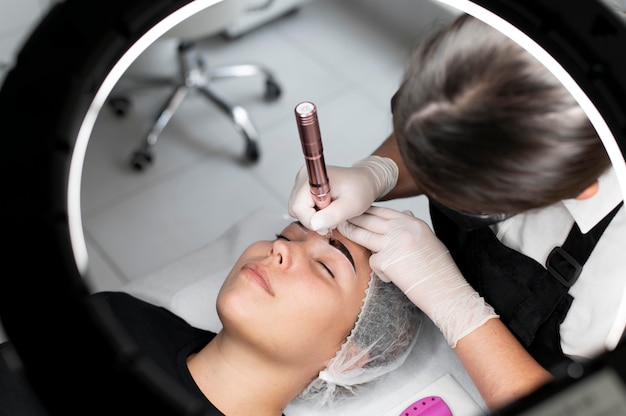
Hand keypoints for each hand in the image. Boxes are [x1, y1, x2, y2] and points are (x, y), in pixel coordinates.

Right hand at [288, 156, 397, 234]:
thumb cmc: (360, 189)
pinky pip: (302, 207)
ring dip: (314, 217)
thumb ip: (333, 215)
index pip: (298, 207)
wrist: (364, 182)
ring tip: (331, 211)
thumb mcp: (351, 205)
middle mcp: (304, 176)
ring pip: (297, 210)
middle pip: (295, 209)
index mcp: (314, 177)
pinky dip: (314, 213)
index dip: (312, 220)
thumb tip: (314, 224)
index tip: (329, 223)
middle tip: (332, 218)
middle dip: (313, 219)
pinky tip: (327, 209)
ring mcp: (302, 181)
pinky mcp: (304, 188)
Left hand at [338, 206, 497, 346]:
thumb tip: (405, 212)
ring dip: (350, 234)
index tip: (356, 212)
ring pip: (363, 236)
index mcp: (413, 222)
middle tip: (340, 218)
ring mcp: (393, 243)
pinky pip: (373, 261)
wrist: (446, 291)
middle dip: (352, 218)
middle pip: (369, 220)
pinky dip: (380, 271)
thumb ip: (412, 226)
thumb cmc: (440, 269)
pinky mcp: (386, 261)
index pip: (383, 211)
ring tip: (340, 231)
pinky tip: (393, 278)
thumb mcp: (429, 239)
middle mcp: (402, 229)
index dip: (367, 211)